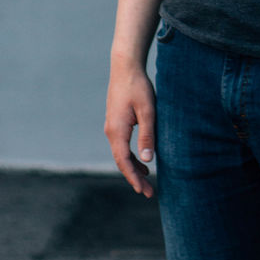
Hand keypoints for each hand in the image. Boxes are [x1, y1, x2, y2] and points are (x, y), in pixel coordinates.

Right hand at [104, 62, 156, 197]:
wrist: (125, 66)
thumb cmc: (138, 86)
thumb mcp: (147, 110)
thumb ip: (147, 135)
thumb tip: (148, 159)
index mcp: (117, 130)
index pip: (124, 162)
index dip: (133, 178)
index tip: (143, 191)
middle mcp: (111, 131)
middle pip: (121, 161)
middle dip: (134, 178)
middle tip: (148, 193)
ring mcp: (112, 126)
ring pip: (121, 154)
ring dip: (133, 168)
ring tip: (147, 180)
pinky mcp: (116, 121)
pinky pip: (122, 145)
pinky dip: (131, 156)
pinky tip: (143, 159)